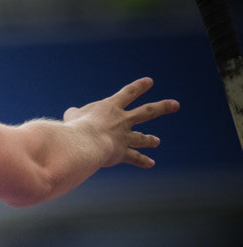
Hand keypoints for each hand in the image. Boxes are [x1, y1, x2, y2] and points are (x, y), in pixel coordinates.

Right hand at [63, 77, 178, 168]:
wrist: (84, 142)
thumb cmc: (76, 126)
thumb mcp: (72, 115)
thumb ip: (75, 114)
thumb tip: (71, 115)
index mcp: (111, 106)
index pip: (128, 92)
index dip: (139, 87)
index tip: (149, 82)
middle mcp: (122, 120)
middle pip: (146, 111)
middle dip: (162, 107)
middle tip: (175, 105)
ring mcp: (124, 137)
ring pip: (142, 137)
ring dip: (150, 139)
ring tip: (157, 141)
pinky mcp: (122, 153)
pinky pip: (134, 157)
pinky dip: (142, 161)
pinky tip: (150, 164)